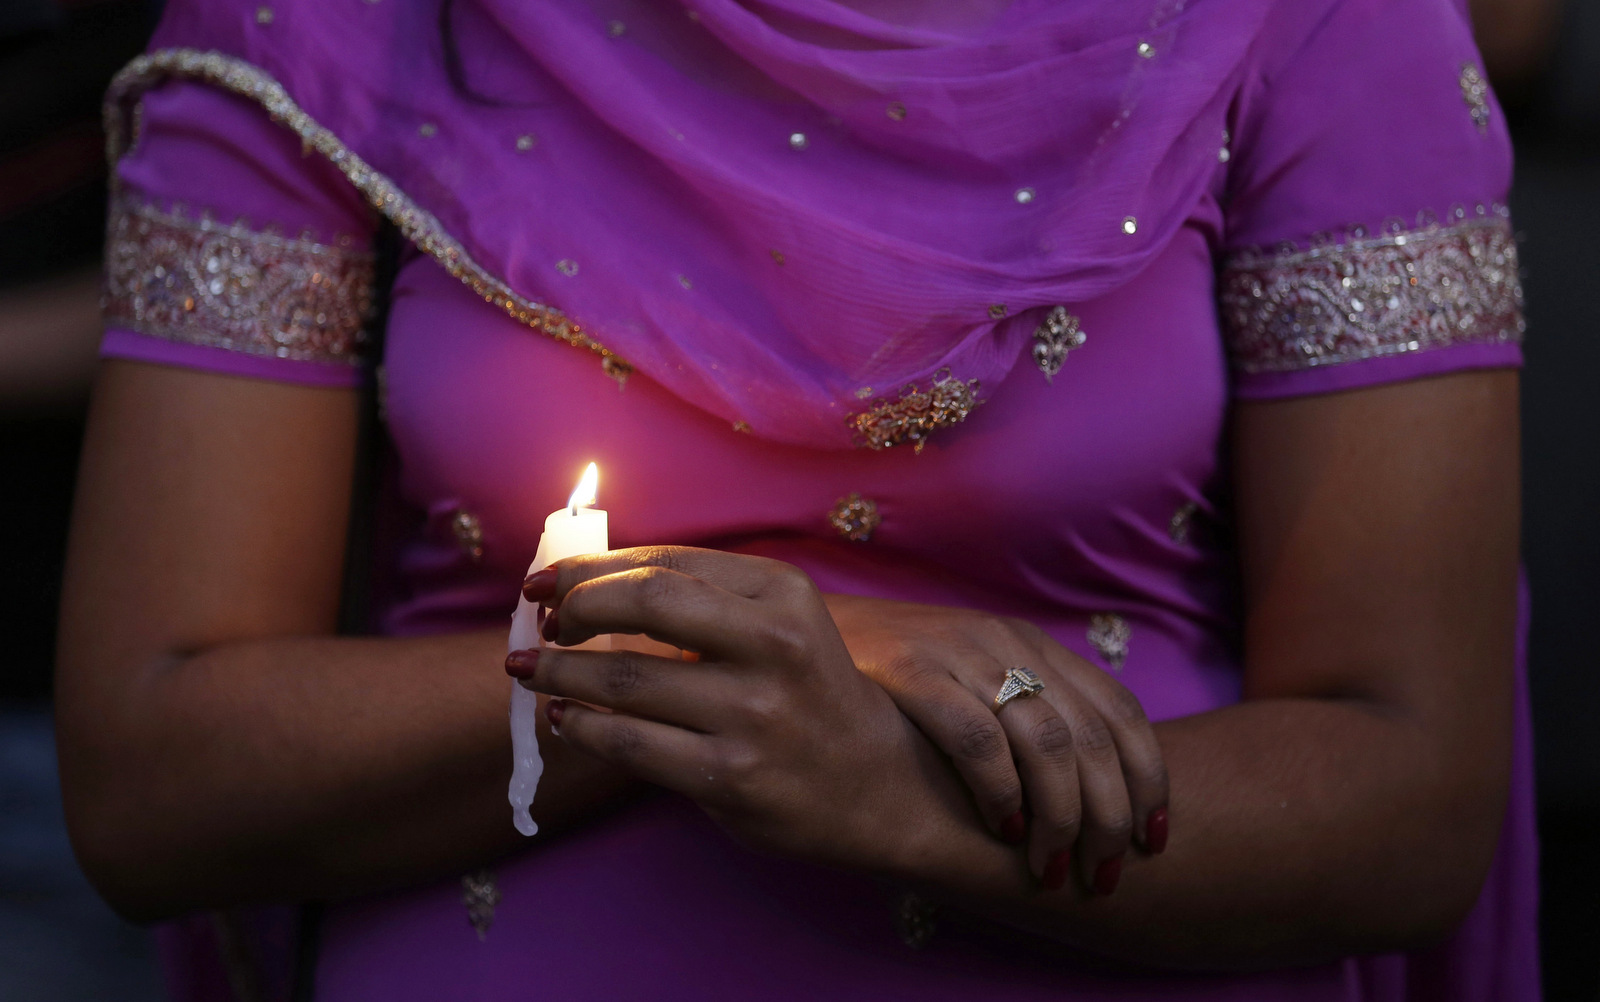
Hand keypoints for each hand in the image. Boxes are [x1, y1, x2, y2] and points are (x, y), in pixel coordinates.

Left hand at [505, 547, 973, 874]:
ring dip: (561, 673)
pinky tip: (567, 720)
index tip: (546, 583)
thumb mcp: (776, 624)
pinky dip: (583, 727)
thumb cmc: (804, 691)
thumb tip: (582, 582)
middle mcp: (774, 644)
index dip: (590, 570)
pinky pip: (630, 744)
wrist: (875, 782)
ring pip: (625, 679)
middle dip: (576, 608)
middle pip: (645, 602)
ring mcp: (753, 713)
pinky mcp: (731, 777)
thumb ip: (699, 599)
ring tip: (535, 672)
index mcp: (782, 591)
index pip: (664, 562)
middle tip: (545, 626)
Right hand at [825, 594, 1168, 893]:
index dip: (1147, 779)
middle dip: (1108, 815)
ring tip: (1053, 866)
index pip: (1120, 711)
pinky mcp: (911, 669)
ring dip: (1060, 816)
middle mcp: (1008, 643)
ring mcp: (961, 653)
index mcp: (1033, 645)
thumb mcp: (975, 680)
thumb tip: (1091, 795)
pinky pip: (978, 738)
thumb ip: (1026, 717)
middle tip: (1102, 872)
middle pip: (1091, 736)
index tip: (1152, 839)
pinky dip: (1001, 790)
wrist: (806, 630)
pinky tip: (1003, 829)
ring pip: (1046, 742)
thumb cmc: (895, 675)